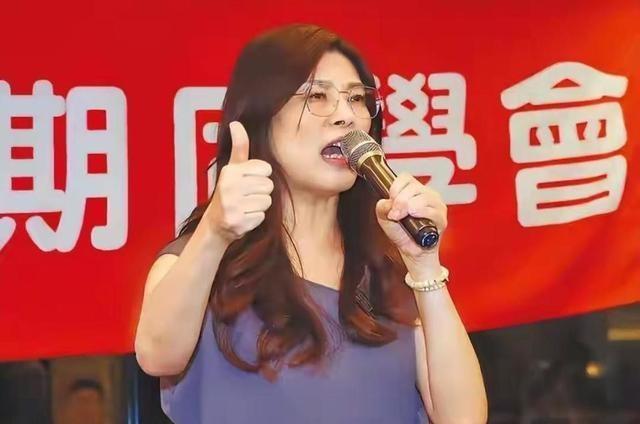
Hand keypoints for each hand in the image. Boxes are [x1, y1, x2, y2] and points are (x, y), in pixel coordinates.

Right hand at [204, 121, 273, 243]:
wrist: (216, 224)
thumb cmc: (229, 192)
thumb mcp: (232, 168)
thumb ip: (239, 146)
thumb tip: (236, 123)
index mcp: (230, 171)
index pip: (266, 169)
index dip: (261, 176)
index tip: (249, 181)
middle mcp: (229, 187)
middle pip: (268, 185)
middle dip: (261, 192)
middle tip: (247, 196)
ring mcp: (232, 206)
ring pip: (267, 201)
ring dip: (259, 206)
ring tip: (245, 206)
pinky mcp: (238, 223)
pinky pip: (262, 216)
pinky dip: (256, 219)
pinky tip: (244, 217)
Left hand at [375, 173, 446, 261]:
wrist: (411, 252)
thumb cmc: (402, 234)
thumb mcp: (385, 218)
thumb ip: (382, 207)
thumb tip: (386, 202)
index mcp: (414, 191)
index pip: (406, 178)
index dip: (396, 187)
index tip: (390, 199)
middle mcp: (427, 195)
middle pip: (414, 186)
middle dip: (400, 200)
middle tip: (395, 213)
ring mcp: (436, 205)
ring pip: (424, 197)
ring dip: (409, 206)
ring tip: (402, 216)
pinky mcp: (442, 218)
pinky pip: (433, 211)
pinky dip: (421, 213)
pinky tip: (414, 216)